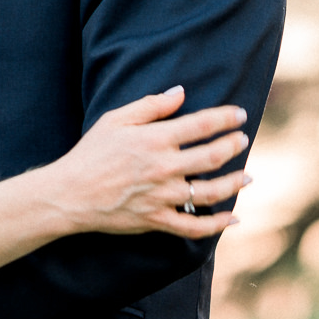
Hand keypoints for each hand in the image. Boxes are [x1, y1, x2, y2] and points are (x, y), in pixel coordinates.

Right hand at [47, 87, 251, 238]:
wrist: (70, 194)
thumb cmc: (91, 153)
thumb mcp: (116, 119)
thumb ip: (152, 106)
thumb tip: (181, 92)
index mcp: (155, 139)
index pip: (202, 124)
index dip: (226, 118)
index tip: (240, 115)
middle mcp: (164, 167)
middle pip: (213, 156)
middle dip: (234, 146)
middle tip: (243, 140)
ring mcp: (162, 196)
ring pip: (211, 192)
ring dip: (235, 183)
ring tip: (248, 176)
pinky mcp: (158, 220)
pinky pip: (195, 227)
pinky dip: (218, 224)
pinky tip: (233, 218)